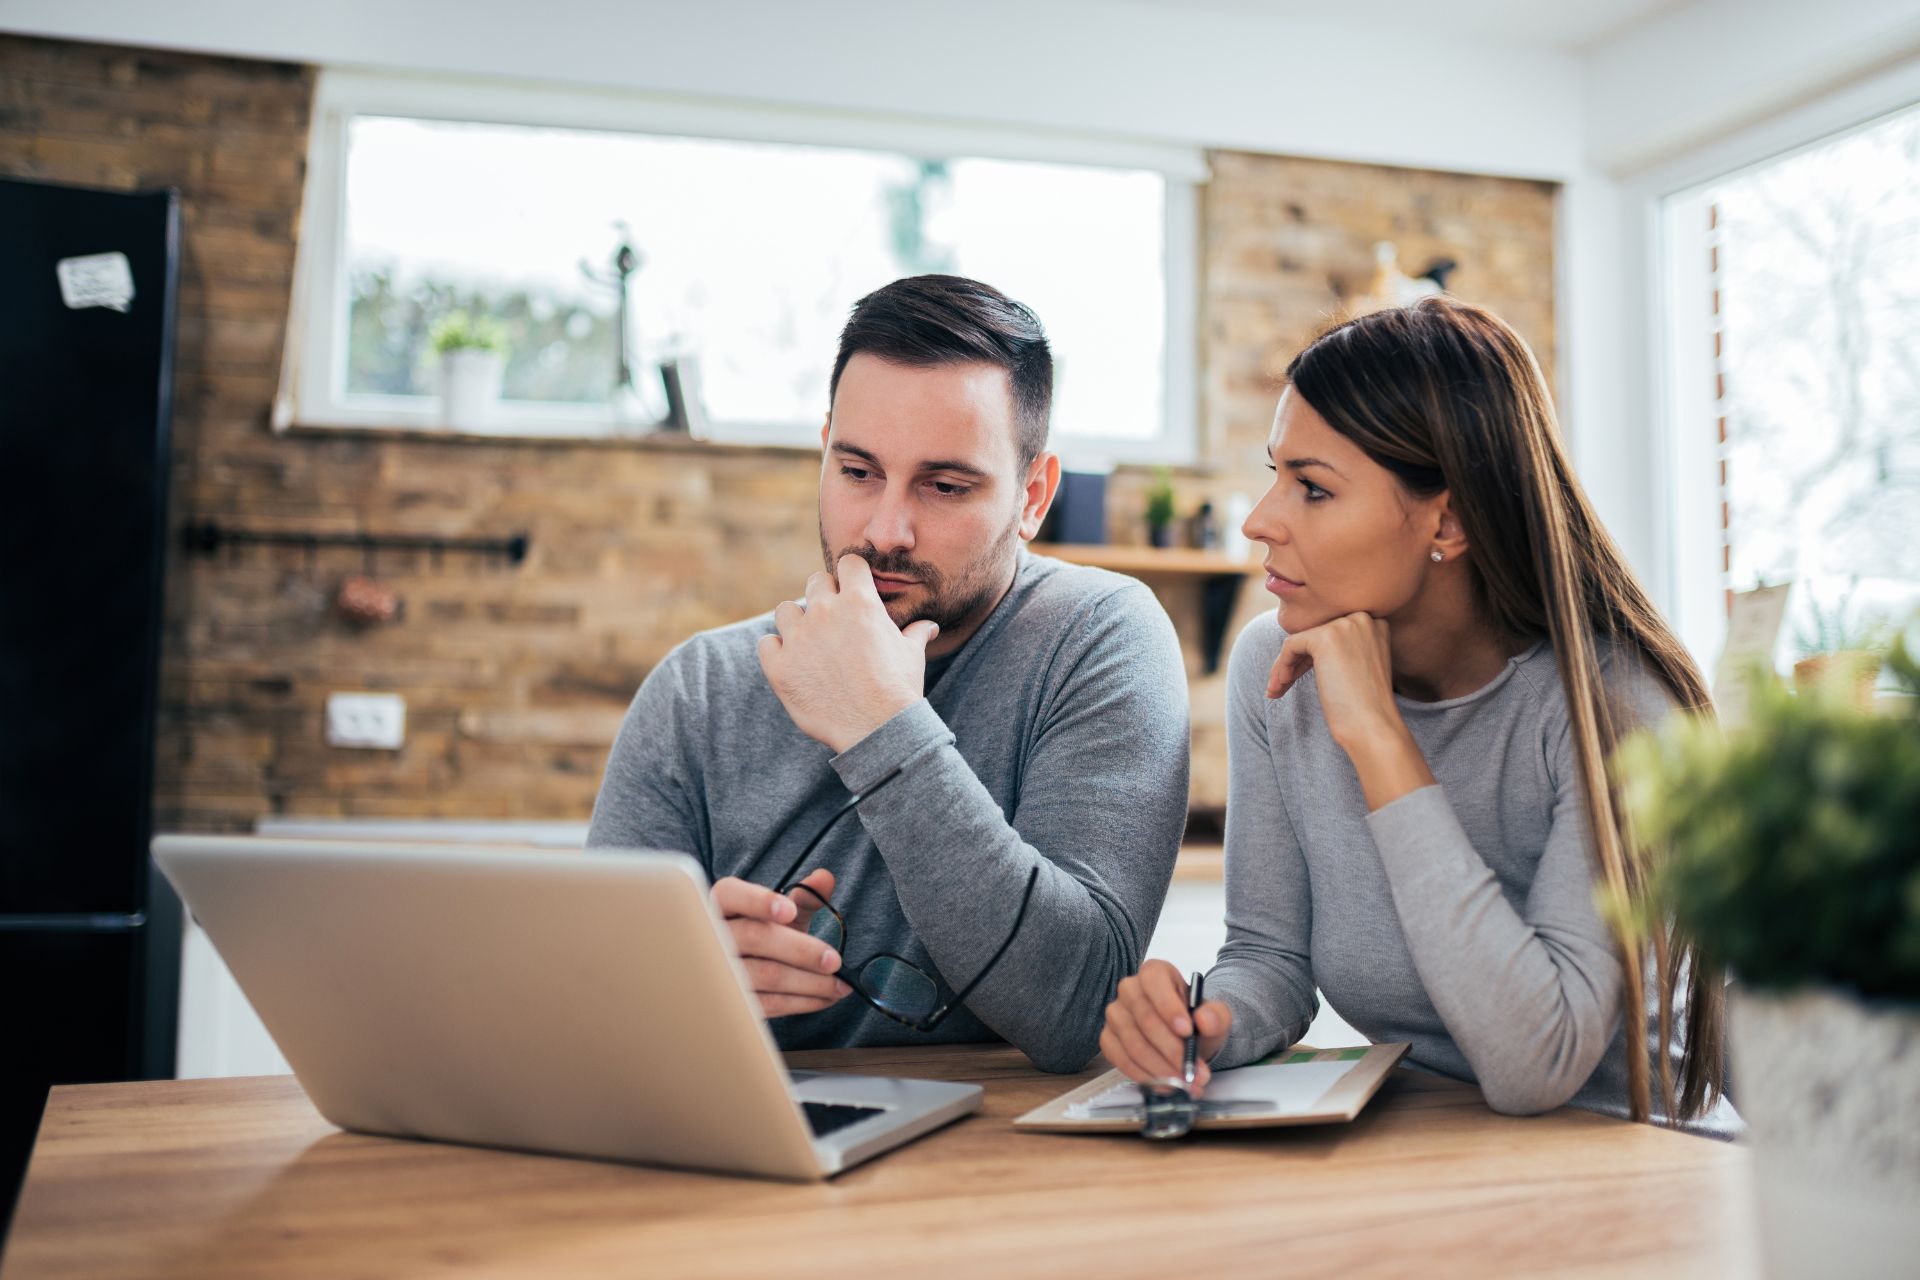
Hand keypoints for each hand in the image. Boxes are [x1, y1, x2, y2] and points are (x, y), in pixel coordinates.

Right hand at [711, 869, 852, 1017]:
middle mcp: (714, 935)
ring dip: (810, 982)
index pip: (730, 894)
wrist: (742, 971)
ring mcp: (719, 971)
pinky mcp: (732, 1001)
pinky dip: (803, 1002)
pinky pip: (769, 1003)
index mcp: (723, 903)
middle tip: (834, 960)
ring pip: (766, 974)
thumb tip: (825, 878)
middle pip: (755, 937)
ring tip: (839, 984)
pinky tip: (825, 997)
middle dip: (801, 950)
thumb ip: (804, 895)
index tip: (789, 910)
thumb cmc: (762, 933)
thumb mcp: (780, 912)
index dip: (758, 902)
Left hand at [758, 555, 938, 753]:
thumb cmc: (898, 689)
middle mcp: (825, 612)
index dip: (852, 576)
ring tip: (808, 643)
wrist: (877, 729)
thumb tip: (928, 627)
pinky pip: (766, 643)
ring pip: (785, 610)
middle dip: (824, 595)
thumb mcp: (911, 655)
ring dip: (796, 622)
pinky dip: (776, 650)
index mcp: (859, 602)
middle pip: (815, 582)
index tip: (853, 591)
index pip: (849, 563)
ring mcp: (799, 638)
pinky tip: (793, 663)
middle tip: (832, 621)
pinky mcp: (779, 666)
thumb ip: (915, 633)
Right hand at [1100, 960, 1232, 1090]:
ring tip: (1185, 1082)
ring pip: (1134, 1044)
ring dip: (1161, 1069)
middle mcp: (1129, 989)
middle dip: (1171, 1050)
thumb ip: (1216, 1016)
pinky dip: (1145, 1076)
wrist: (1186, 1039)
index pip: (1154, 982)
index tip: (1188, 1032)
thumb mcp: (1215, 1016)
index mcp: (1155, 973)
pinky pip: (1121, 1060)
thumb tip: (1205, 1020)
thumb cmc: (1195, 1022)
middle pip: (1145, 1020)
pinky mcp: (1108, 1039)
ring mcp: (1116, 1014)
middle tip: (1192, 1071)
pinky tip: (1165, 1084)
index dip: (1169, 1007)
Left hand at [1266, 612, 1403, 753]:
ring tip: (1276, 691)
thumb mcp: (1357, 668)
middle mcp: (1362, 617)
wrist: (1373, 727)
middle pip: (1314, 634)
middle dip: (1296, 661)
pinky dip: (1281, 666)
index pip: (1331, 633)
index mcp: (1374, 623)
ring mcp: (1345, 625)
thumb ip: (1340, 650)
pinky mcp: (1325, 638)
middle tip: (1282, 686)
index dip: (1311, 656)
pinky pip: (1290, 646)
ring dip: (1284, 666)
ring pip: (1300, 640)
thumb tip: (1300, 643)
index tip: (1298, 678)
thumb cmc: (1365, 708)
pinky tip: (1281, 687)